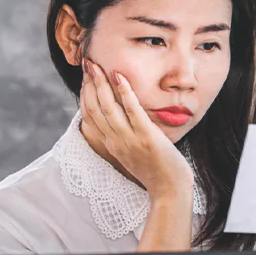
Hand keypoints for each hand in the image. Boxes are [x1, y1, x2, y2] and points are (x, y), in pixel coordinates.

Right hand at [80, 58, 194, 199]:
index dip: (85, 94)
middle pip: (95, 108)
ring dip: (100, 83)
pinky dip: (124, 92)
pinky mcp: (145, 137)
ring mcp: (129, 139)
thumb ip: (127, 138)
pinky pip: (132, 111)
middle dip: (89, 83)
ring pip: (108, 107)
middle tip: (87, 62)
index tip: (85, 76)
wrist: (170, 192)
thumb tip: (126, 121)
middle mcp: (115, 141)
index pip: (90, 116)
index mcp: (111, 145)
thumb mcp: (134, 154)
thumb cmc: (157, 173)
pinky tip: (119, 75)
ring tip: (96, 64)